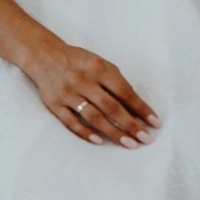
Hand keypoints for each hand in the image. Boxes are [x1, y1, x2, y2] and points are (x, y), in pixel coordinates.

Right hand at [24, 40, 161, 148]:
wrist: (45, 56)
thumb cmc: (80, 61)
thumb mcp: (100, 64)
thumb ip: (116, 83)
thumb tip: (136, 107)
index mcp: (100, 68)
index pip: (125, 92)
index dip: (141, 108)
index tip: (155, 122)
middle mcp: (84, 81)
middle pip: (111, 107)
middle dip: (130, 124)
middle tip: (145, 138)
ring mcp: (69, 94)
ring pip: (94, 117)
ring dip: (113, 132)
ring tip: (129, 144)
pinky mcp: (55, 105)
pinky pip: (71, 122)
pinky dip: (85, 132)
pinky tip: (99, 141)